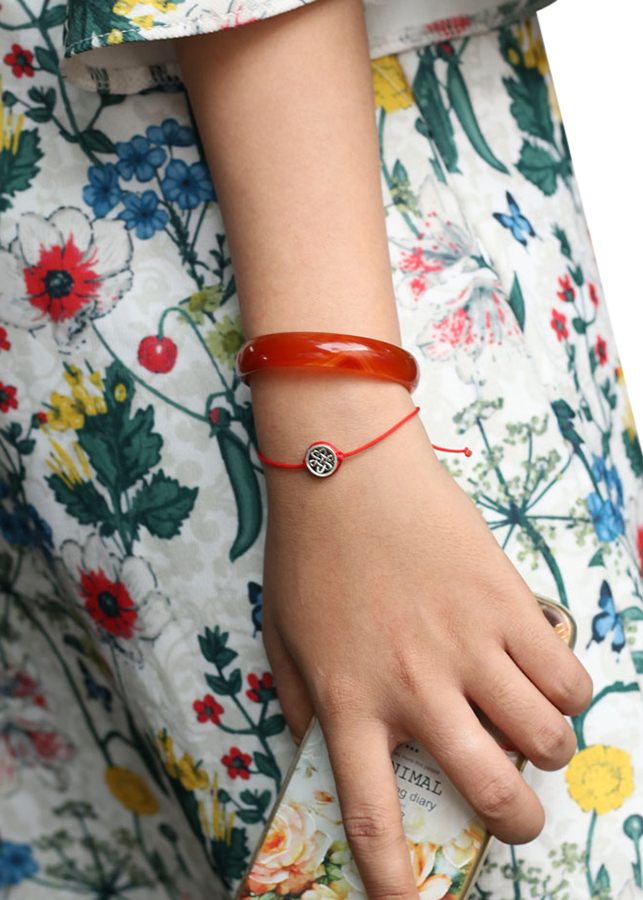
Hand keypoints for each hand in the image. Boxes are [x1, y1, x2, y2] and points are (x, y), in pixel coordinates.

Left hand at [256, 373, 592, 899]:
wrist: (347, 467)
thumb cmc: (310, 551)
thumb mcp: (282, 638)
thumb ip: (300, 709)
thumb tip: (321, 758)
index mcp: (349, 701)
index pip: (374, 816)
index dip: (395, 880)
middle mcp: (415, 687)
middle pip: (490, 791)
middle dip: (516, 826)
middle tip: (514, 814)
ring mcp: (469, 645)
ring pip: (545, 739)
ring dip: (547, 753)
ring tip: (529, 731)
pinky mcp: (507, 603)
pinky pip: (567, 676)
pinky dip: (567, 694)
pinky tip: (544, 678)